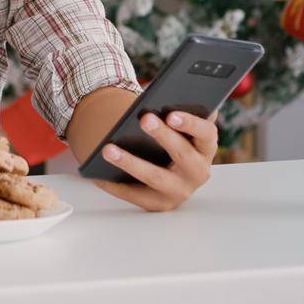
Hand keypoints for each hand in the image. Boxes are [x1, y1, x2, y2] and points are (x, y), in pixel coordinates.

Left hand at [91, 109, 218, 210]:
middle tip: (144, 118)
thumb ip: (178, 113)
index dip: (191, 124)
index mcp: (206, 147)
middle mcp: (198, 172)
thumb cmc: (173, 137)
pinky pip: (135, 195)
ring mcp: (180, 191)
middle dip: (163, 136)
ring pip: (155, 177)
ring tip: (108, 149)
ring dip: (131, 163)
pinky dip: (114, 184)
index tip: (171, 114)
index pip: (206, 134)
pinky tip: (97, 173)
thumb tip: (164, 100)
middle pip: (182, 155)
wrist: (171, 169)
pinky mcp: (160, 204)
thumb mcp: (181, 126)